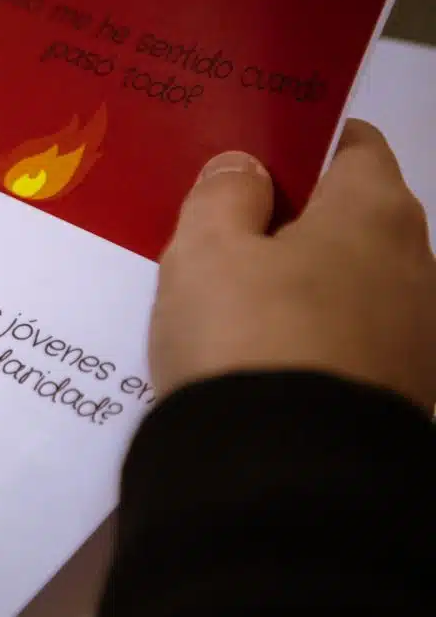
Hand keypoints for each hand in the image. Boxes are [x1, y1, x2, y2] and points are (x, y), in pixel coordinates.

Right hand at [150, 119, 435, 411]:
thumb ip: (224, 194)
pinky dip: (317, 338)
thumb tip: (248, 169)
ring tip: (240, 305)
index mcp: (373, 212)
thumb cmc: (244, 334)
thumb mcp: (206, 251)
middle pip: (356, 220)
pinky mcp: (405, 397)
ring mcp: (418, 338)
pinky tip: (267, 359)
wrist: (285, 478)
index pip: (355, 145)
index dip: (304, 144)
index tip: (257, 159)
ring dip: (309, 285)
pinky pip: (354, 343)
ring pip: (355, 286)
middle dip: (301, 220)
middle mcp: (416, 266)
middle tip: (231, 234)